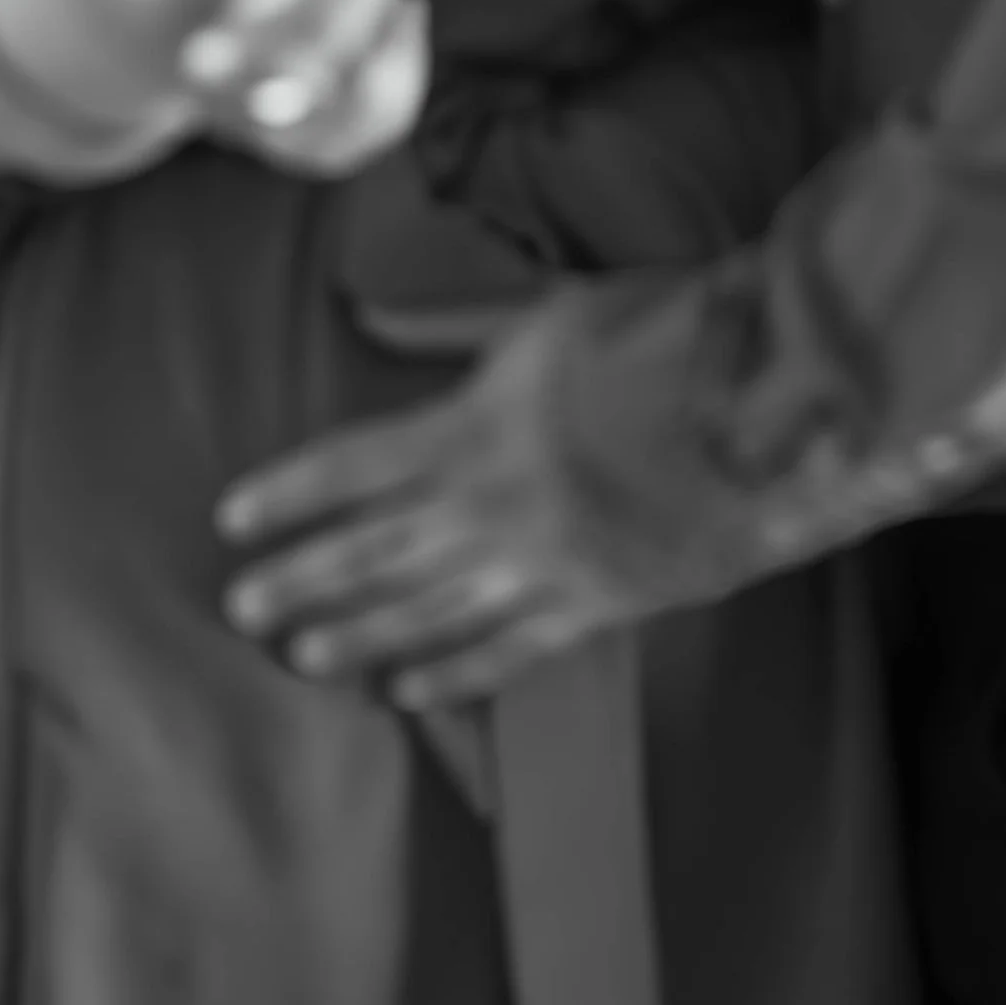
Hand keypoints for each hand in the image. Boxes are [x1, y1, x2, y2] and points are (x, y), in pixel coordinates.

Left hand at [217, 309, 642, 705]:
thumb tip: (379, 322)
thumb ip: (459, 333)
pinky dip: (452, 673)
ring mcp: (543, 564)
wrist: (770, 407)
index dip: (289, 495)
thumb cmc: (664, 338)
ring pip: (427, 612)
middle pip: (373, 552)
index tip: (235, 518)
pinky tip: (408, 690)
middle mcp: (493, 507)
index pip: (352, 467)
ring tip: (303, 656)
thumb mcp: (547, 314)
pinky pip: (507, 651)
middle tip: (242, 607)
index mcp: (474, 426)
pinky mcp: (598, 605)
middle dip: (302, 579)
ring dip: (359, 635)